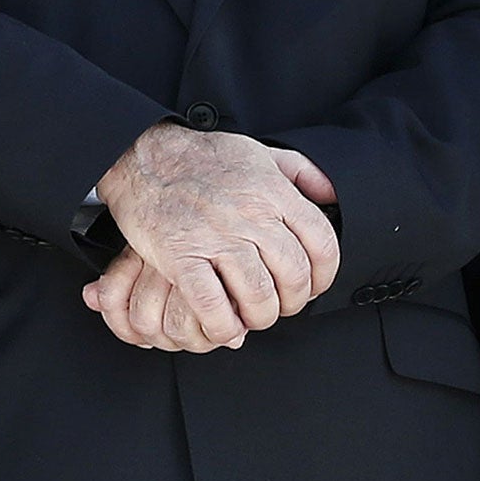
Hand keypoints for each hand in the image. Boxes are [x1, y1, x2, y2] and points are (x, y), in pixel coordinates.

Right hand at [88, 127, 339, 348]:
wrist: (147, 156)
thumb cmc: (207, 159)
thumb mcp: (265, 154)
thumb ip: (304, 172)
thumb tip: (332, 194)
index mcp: (275, 193)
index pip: (321, 242)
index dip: (325, 274)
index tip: (314, 285)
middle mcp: (251, 215)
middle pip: (293, 274)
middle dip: (294, 301)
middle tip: (282, 306)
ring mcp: (216, 236)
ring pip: (258, 294)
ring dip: (261, 316)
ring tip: (254, 317)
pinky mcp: (180, 255)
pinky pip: (210, 303)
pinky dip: (223, 324)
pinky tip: (225, 327)